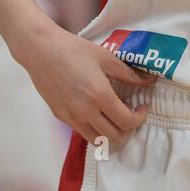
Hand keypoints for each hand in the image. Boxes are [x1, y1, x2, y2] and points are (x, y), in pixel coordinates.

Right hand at [13, 27, 154, 145]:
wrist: (41, 50)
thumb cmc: (74, 49)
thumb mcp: (106, 57)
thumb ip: (128, 73)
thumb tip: (148, 80)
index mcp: (100, 96)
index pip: (127, 122)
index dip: (140, 118)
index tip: (142, 107)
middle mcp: (86, 112)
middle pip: (114, 137)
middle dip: (128, 129)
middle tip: (130, 113)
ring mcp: (71, 117)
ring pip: (97, 140)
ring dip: (110, 133)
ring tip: (113, 116)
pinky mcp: (61, 116)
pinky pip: (82, 131)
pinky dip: (94, 128)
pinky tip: (96, 111)